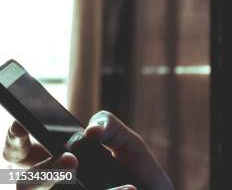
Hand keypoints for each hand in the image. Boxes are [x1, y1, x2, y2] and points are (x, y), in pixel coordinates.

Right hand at [3, 112, 172, 189]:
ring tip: (98, 175)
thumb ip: (110, 126)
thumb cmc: (138, 173)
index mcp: (58, 161)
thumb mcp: (129, 144)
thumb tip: (90, 131)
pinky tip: (128, 189)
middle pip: (25, 183)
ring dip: (68, 184)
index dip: (14, 140)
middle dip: (42, 172)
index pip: (20, 152)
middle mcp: (56, 185)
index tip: (23, 127)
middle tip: (71, 161)